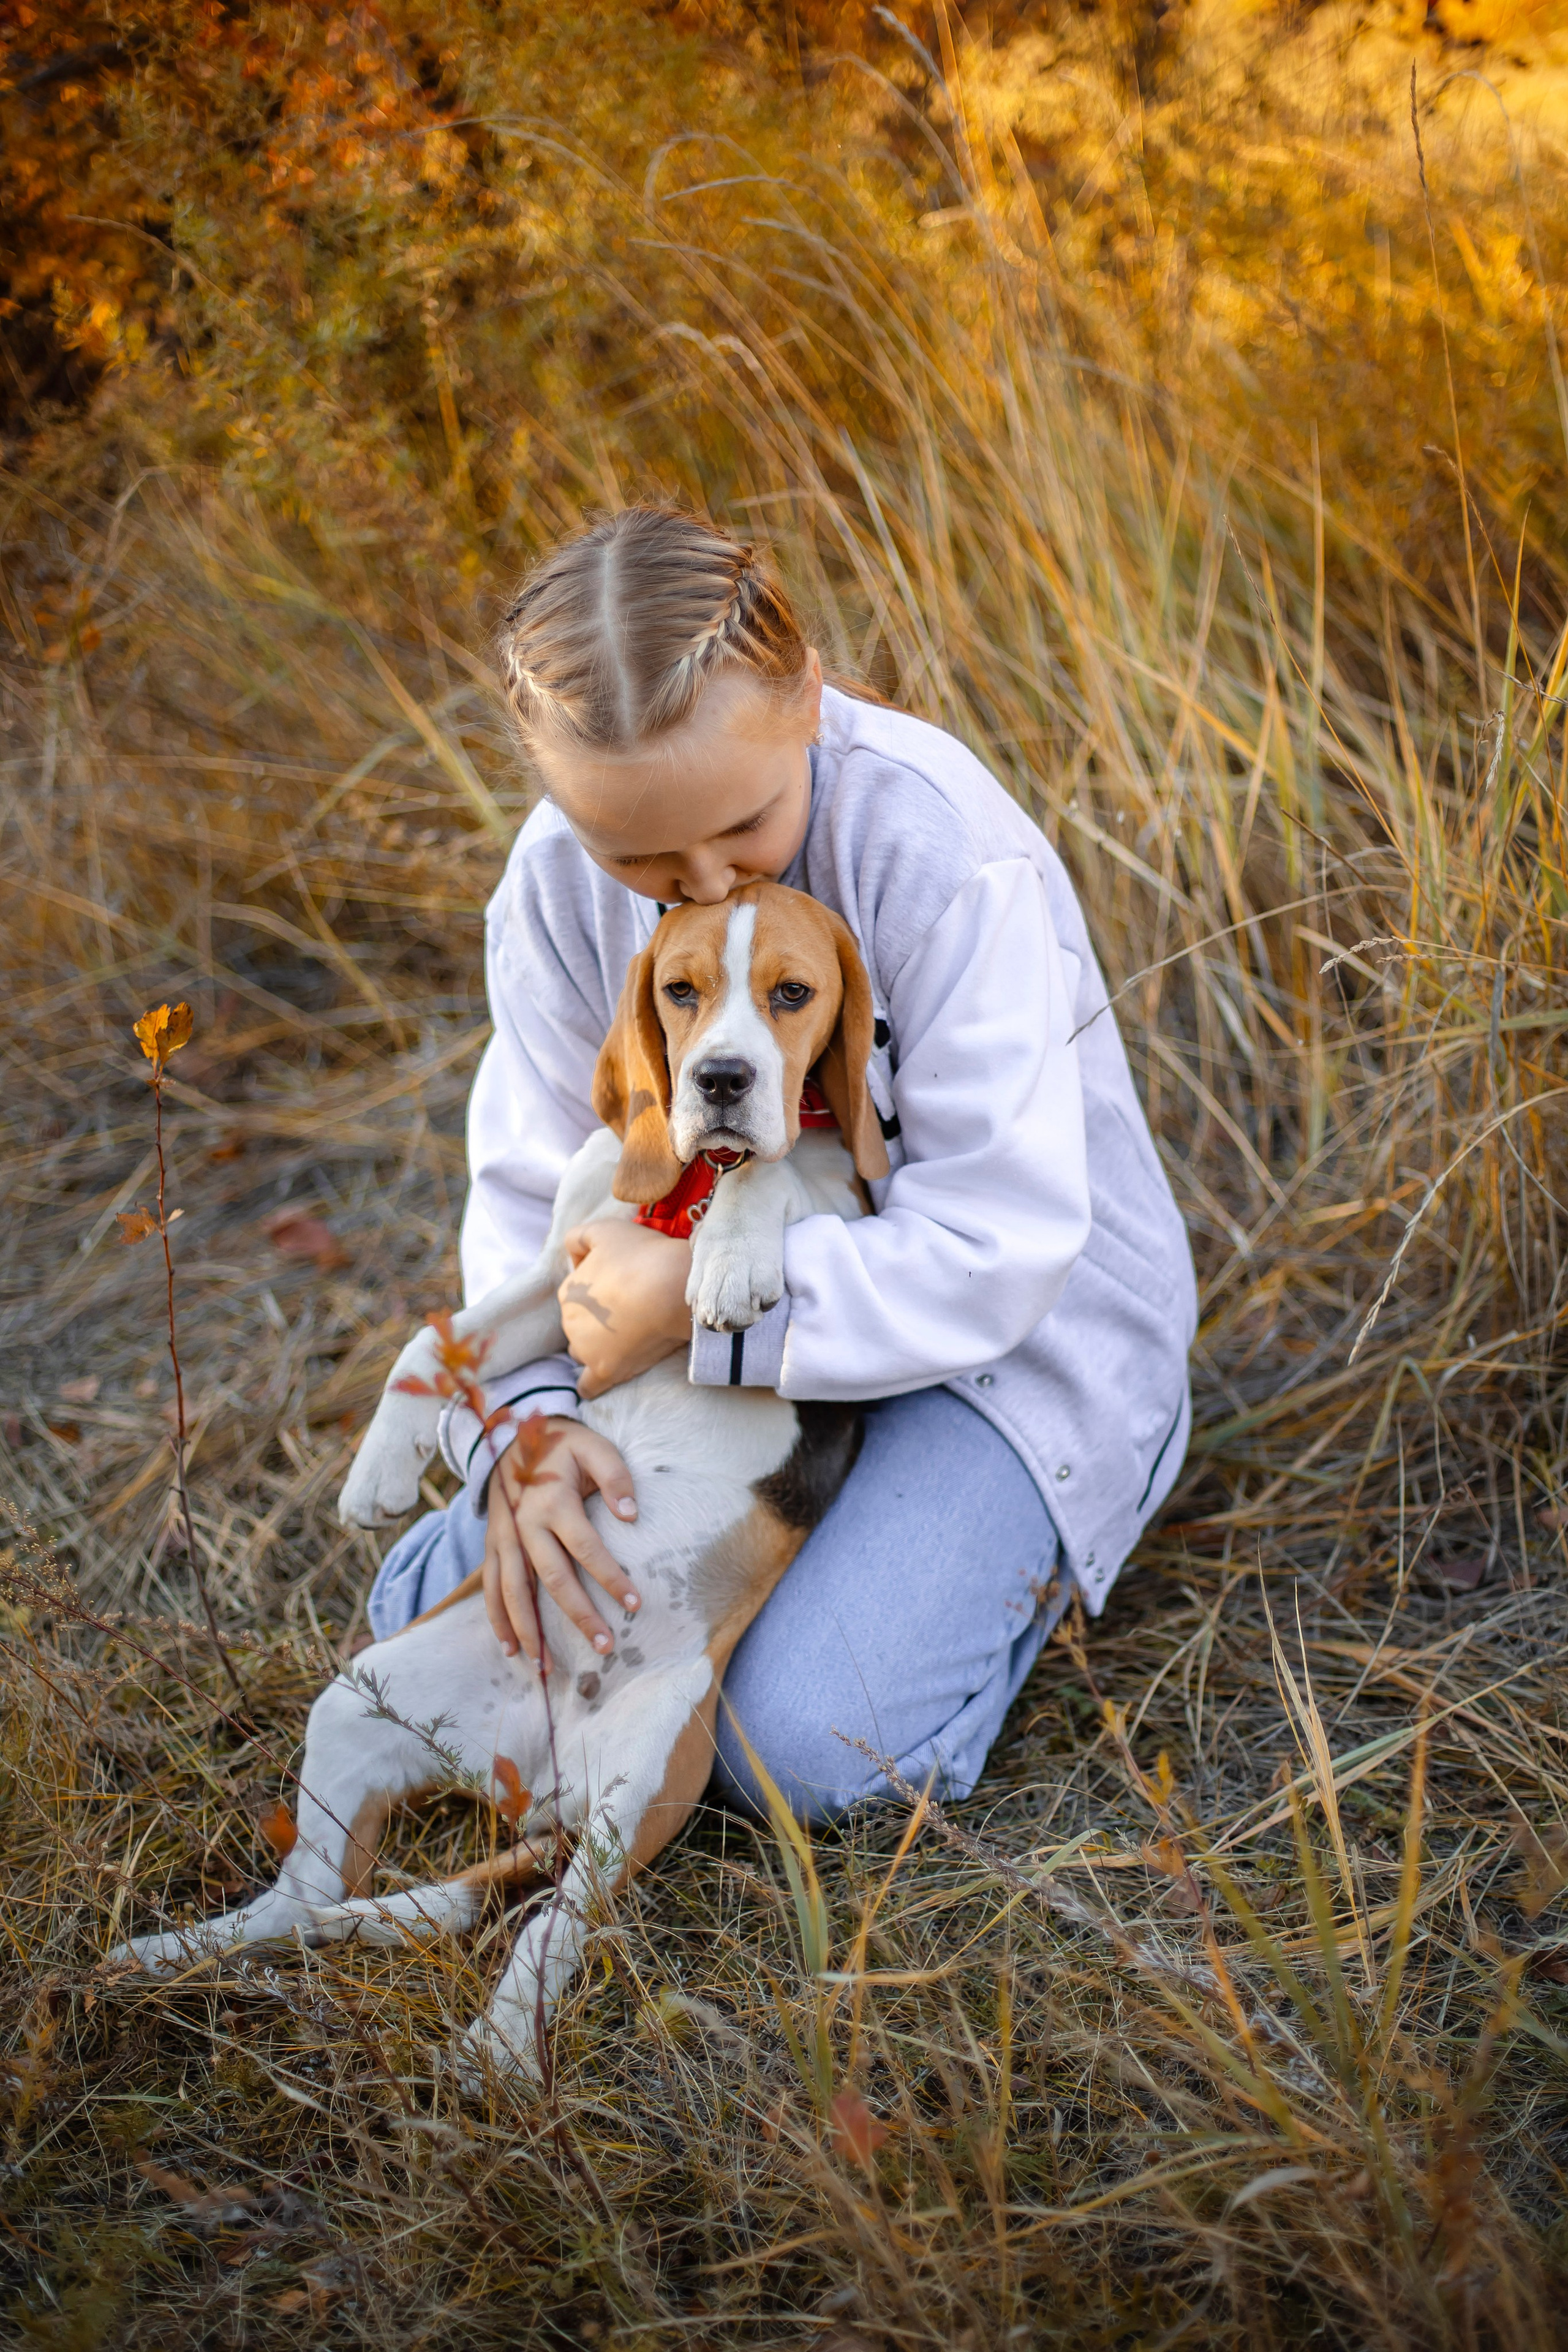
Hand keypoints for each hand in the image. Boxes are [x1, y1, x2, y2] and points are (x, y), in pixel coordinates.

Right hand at [483, 1417, 640, 1672]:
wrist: (510, 1436)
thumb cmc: (563, 1447)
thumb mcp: (593, 1447)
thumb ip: (615, 1476)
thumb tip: (631, 1515)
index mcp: (553, 1502)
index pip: (586, 1548)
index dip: (610, 1577)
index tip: (635, 1603)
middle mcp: (525, 1525)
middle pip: (552, 1579)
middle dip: (578, 1616)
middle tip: (604, 1646)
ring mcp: (504, 1538)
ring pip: (514, 1592)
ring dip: (530, 1630)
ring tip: (547, 1666)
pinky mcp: (491, 1546)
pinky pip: (491, 1588)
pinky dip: (497, 1619)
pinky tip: (510, 1648)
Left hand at [558, 1218, 692, 1399]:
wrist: (672, 1286)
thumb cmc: (641, 1254)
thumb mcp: (604, 1230)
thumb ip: (578, 1238)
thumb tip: (573, 1258)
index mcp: (569, 1291)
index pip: (578, 1297)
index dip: (601, 1292)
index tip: (625, 1287)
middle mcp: (570, 1322)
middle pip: (580, 1325)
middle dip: (599, 1320)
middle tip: (632, 1310)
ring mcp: (587, 1349)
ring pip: (584, 1351)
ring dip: (597, 1347)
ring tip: (625, 1339)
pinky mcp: (607, 1371)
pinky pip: (589, 1385)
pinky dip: (589, 1386)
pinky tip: (592, 1386)